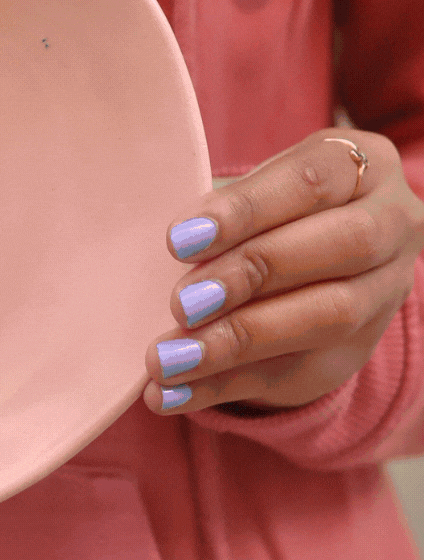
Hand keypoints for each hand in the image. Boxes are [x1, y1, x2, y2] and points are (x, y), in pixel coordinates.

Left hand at [145, 130, 423, 413]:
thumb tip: (179, 246)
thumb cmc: (269, 209)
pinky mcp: (357, 351)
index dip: (246, 210)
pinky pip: (295, 374)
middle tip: (181, 303)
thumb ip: (225, 210)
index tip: (178, 239)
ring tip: (166, 359)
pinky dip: (222, 386)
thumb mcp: (255, 190)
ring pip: (327, 317)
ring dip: (238, 342)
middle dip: (253, 274)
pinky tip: (170, 394)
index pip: (312, 180)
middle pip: (341, 246)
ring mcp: (384, 292)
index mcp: (365, 166)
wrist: (309, 261)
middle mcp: (394, 224)